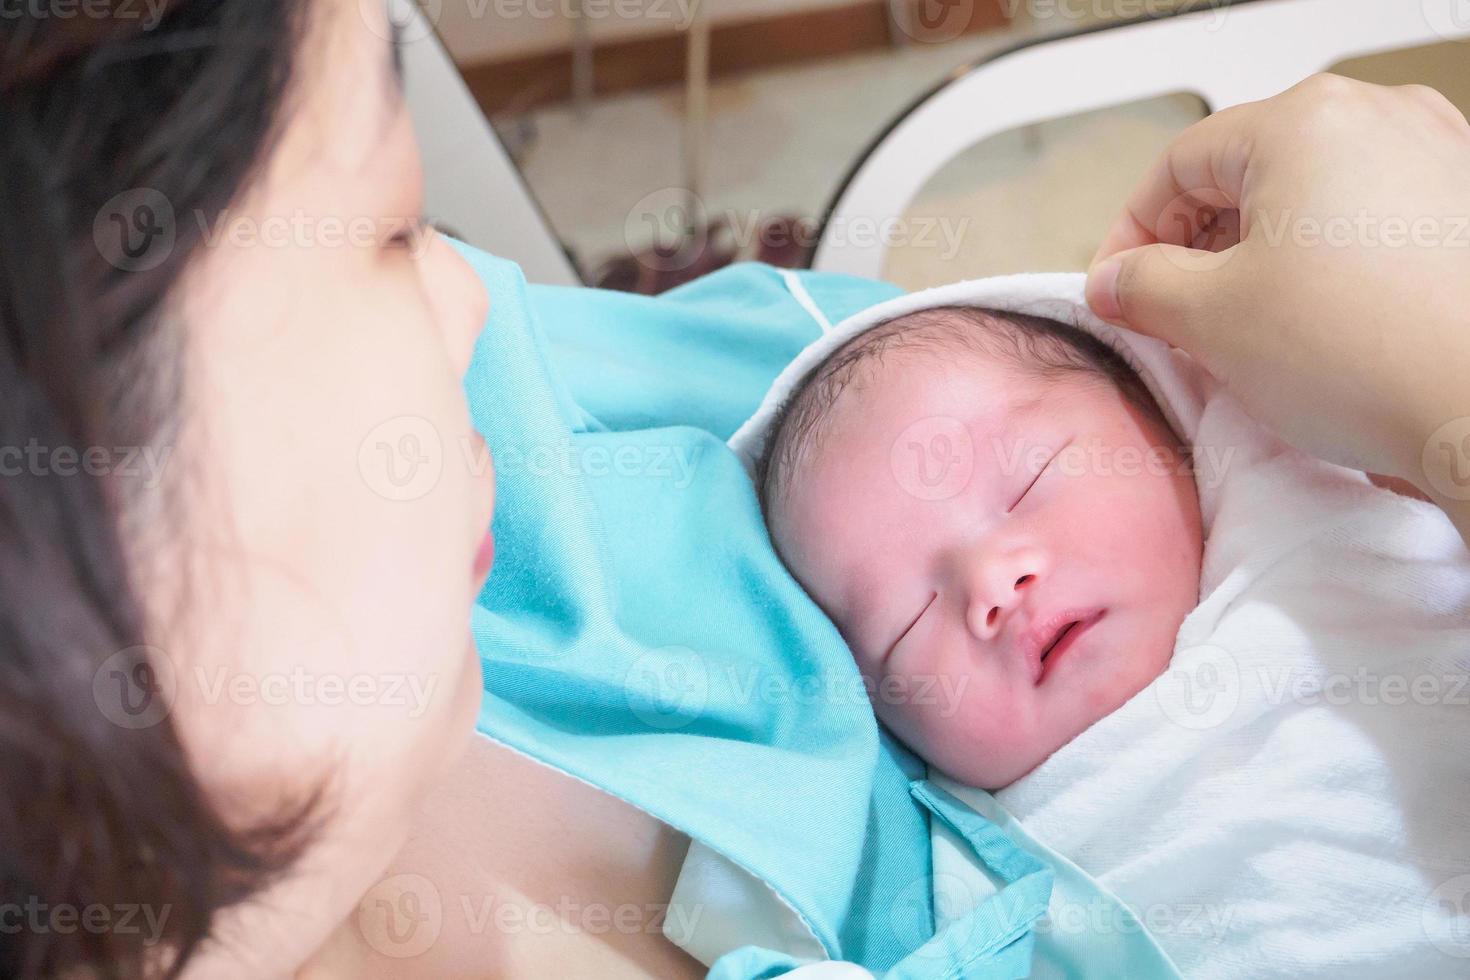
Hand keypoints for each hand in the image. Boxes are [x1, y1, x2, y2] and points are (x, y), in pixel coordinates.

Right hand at [1086, 74, 1469, 520]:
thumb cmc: (1374, 354)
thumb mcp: (1212, 319)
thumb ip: (1142, 287)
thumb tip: (1116, 281)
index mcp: (1305, 123)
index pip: (1178, 164)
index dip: (1129, 233)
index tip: (1118, 288)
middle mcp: (1377, 120)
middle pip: (1244, 176)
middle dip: (1194, 250)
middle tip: (1172, 318)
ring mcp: (1434, 159)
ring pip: (1306, 201)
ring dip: (1257, 262)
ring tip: (1247, 332)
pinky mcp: (1464, 211)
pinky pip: (1365, 225)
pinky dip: (1323, 269)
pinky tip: (1315, 330)